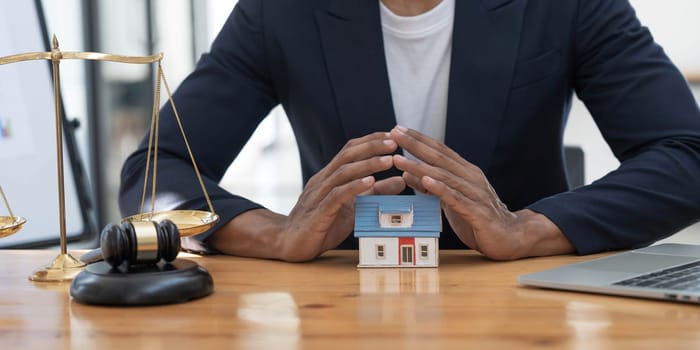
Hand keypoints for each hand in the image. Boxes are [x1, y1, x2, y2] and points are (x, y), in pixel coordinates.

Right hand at [279, 132, 405, 260]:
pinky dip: (354, 187)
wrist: (290, 243)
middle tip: (394, 142)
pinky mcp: (318, 213)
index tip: (391, 136)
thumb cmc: (322, 225)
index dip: (370, 141)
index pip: (349, 151)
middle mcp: (322, 181)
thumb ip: (375, 194)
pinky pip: (336, 196)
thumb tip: (401, 181)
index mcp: (329, 177)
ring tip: (388, 160)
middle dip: (372, 147)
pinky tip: (369, 182)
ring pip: (343, 173)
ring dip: (367, 165)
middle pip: (347, 156)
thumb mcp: (354, 207)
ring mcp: (318, 195)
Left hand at [389, 125, 571, 259]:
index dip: (418, 139)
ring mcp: (475, 193)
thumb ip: (430, 186)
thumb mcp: (450, 200)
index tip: (397, 130)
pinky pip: (455, 197)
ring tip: (399, 159)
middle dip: (415, 144)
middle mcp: (470, 177)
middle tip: (394, 133)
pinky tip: (425, 181)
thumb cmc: (478, 217)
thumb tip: (407, 173)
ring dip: (420, 166)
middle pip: (439, 157)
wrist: (511, 236)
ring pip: (444, 175)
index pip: (439, 150)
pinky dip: (440, 188)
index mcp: (464, 172)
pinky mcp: (477, 211)